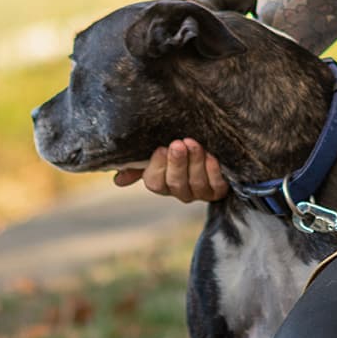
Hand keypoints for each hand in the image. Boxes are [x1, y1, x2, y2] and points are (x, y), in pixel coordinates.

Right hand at [112, 138, 227, 202]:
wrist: (211, 146)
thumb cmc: (179, 146)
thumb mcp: (159, 152)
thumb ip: (138, 164)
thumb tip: (118, 180)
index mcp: (162, 182)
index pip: (155, 182)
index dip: (157, 167)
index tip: (161, 149)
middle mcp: (180, 191)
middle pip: (175, 183)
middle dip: (177, 163)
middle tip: (178, 144)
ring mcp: (200, 193)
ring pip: (196, 184)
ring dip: (195, 163)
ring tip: (194, 144)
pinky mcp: (218, 190)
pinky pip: (216, 186)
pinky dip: (213, 171)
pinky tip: (212, 157)